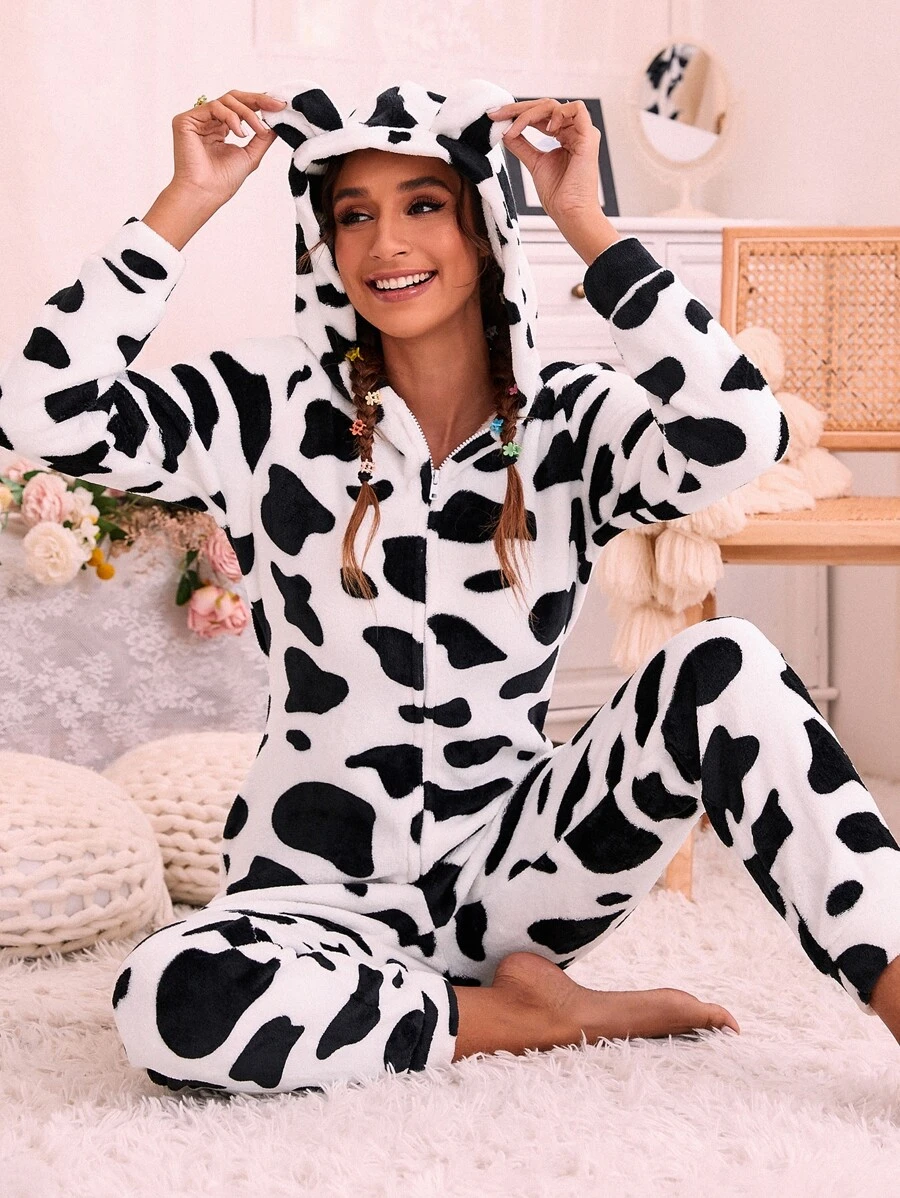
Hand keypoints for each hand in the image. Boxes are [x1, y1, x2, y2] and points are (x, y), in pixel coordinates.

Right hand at [170, 90, 287, 207]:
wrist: (205, 193)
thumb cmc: (223, 181)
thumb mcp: (250, 155)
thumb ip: (262, 138)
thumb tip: (277, 123)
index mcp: (221, 129)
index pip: (241, 107)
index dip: (260, 103)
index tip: (280, 106)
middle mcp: (209, 122)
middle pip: (234, 98)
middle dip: (258, 99)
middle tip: (276, 105)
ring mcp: (197, 120)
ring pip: (226, 101)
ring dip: (247, 113)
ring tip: (258, 131)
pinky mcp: (186, 120)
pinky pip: (214, 107)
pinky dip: (231, 117)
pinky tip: (240, 133)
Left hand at [488, 98, 603, 227]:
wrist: (569, 213)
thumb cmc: (558, 196)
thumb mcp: (533, 163)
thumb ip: (521, 145)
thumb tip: (505, 131)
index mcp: (563, 136)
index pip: (539, 115)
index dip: (516, 113)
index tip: (495, 117)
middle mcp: (573, 131)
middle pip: (545, 106)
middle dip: (518, 109)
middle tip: (497, 114)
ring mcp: (582, 133)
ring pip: (555, 106)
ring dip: (531, 113)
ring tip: (515, 129)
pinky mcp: (589, 137)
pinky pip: (577, 109)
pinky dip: (558, 114)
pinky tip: (546, 128)